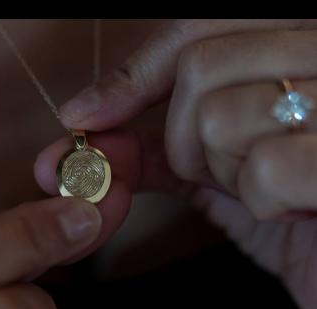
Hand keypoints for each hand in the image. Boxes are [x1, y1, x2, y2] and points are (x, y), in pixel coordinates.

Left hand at [34, 20, 316, 308]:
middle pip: (200, 69)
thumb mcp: (215, 163)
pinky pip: (267, 166)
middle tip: (222, 171)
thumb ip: (154, 140)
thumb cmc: (284, 204)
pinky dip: (263, 200)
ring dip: (225, 171)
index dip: (135, 74)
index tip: (85, 115)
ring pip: (222, 117)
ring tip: (264, 187)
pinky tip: (294, 209)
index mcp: (290, 42)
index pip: (195, 30)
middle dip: (186, 138)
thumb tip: (83, 126)